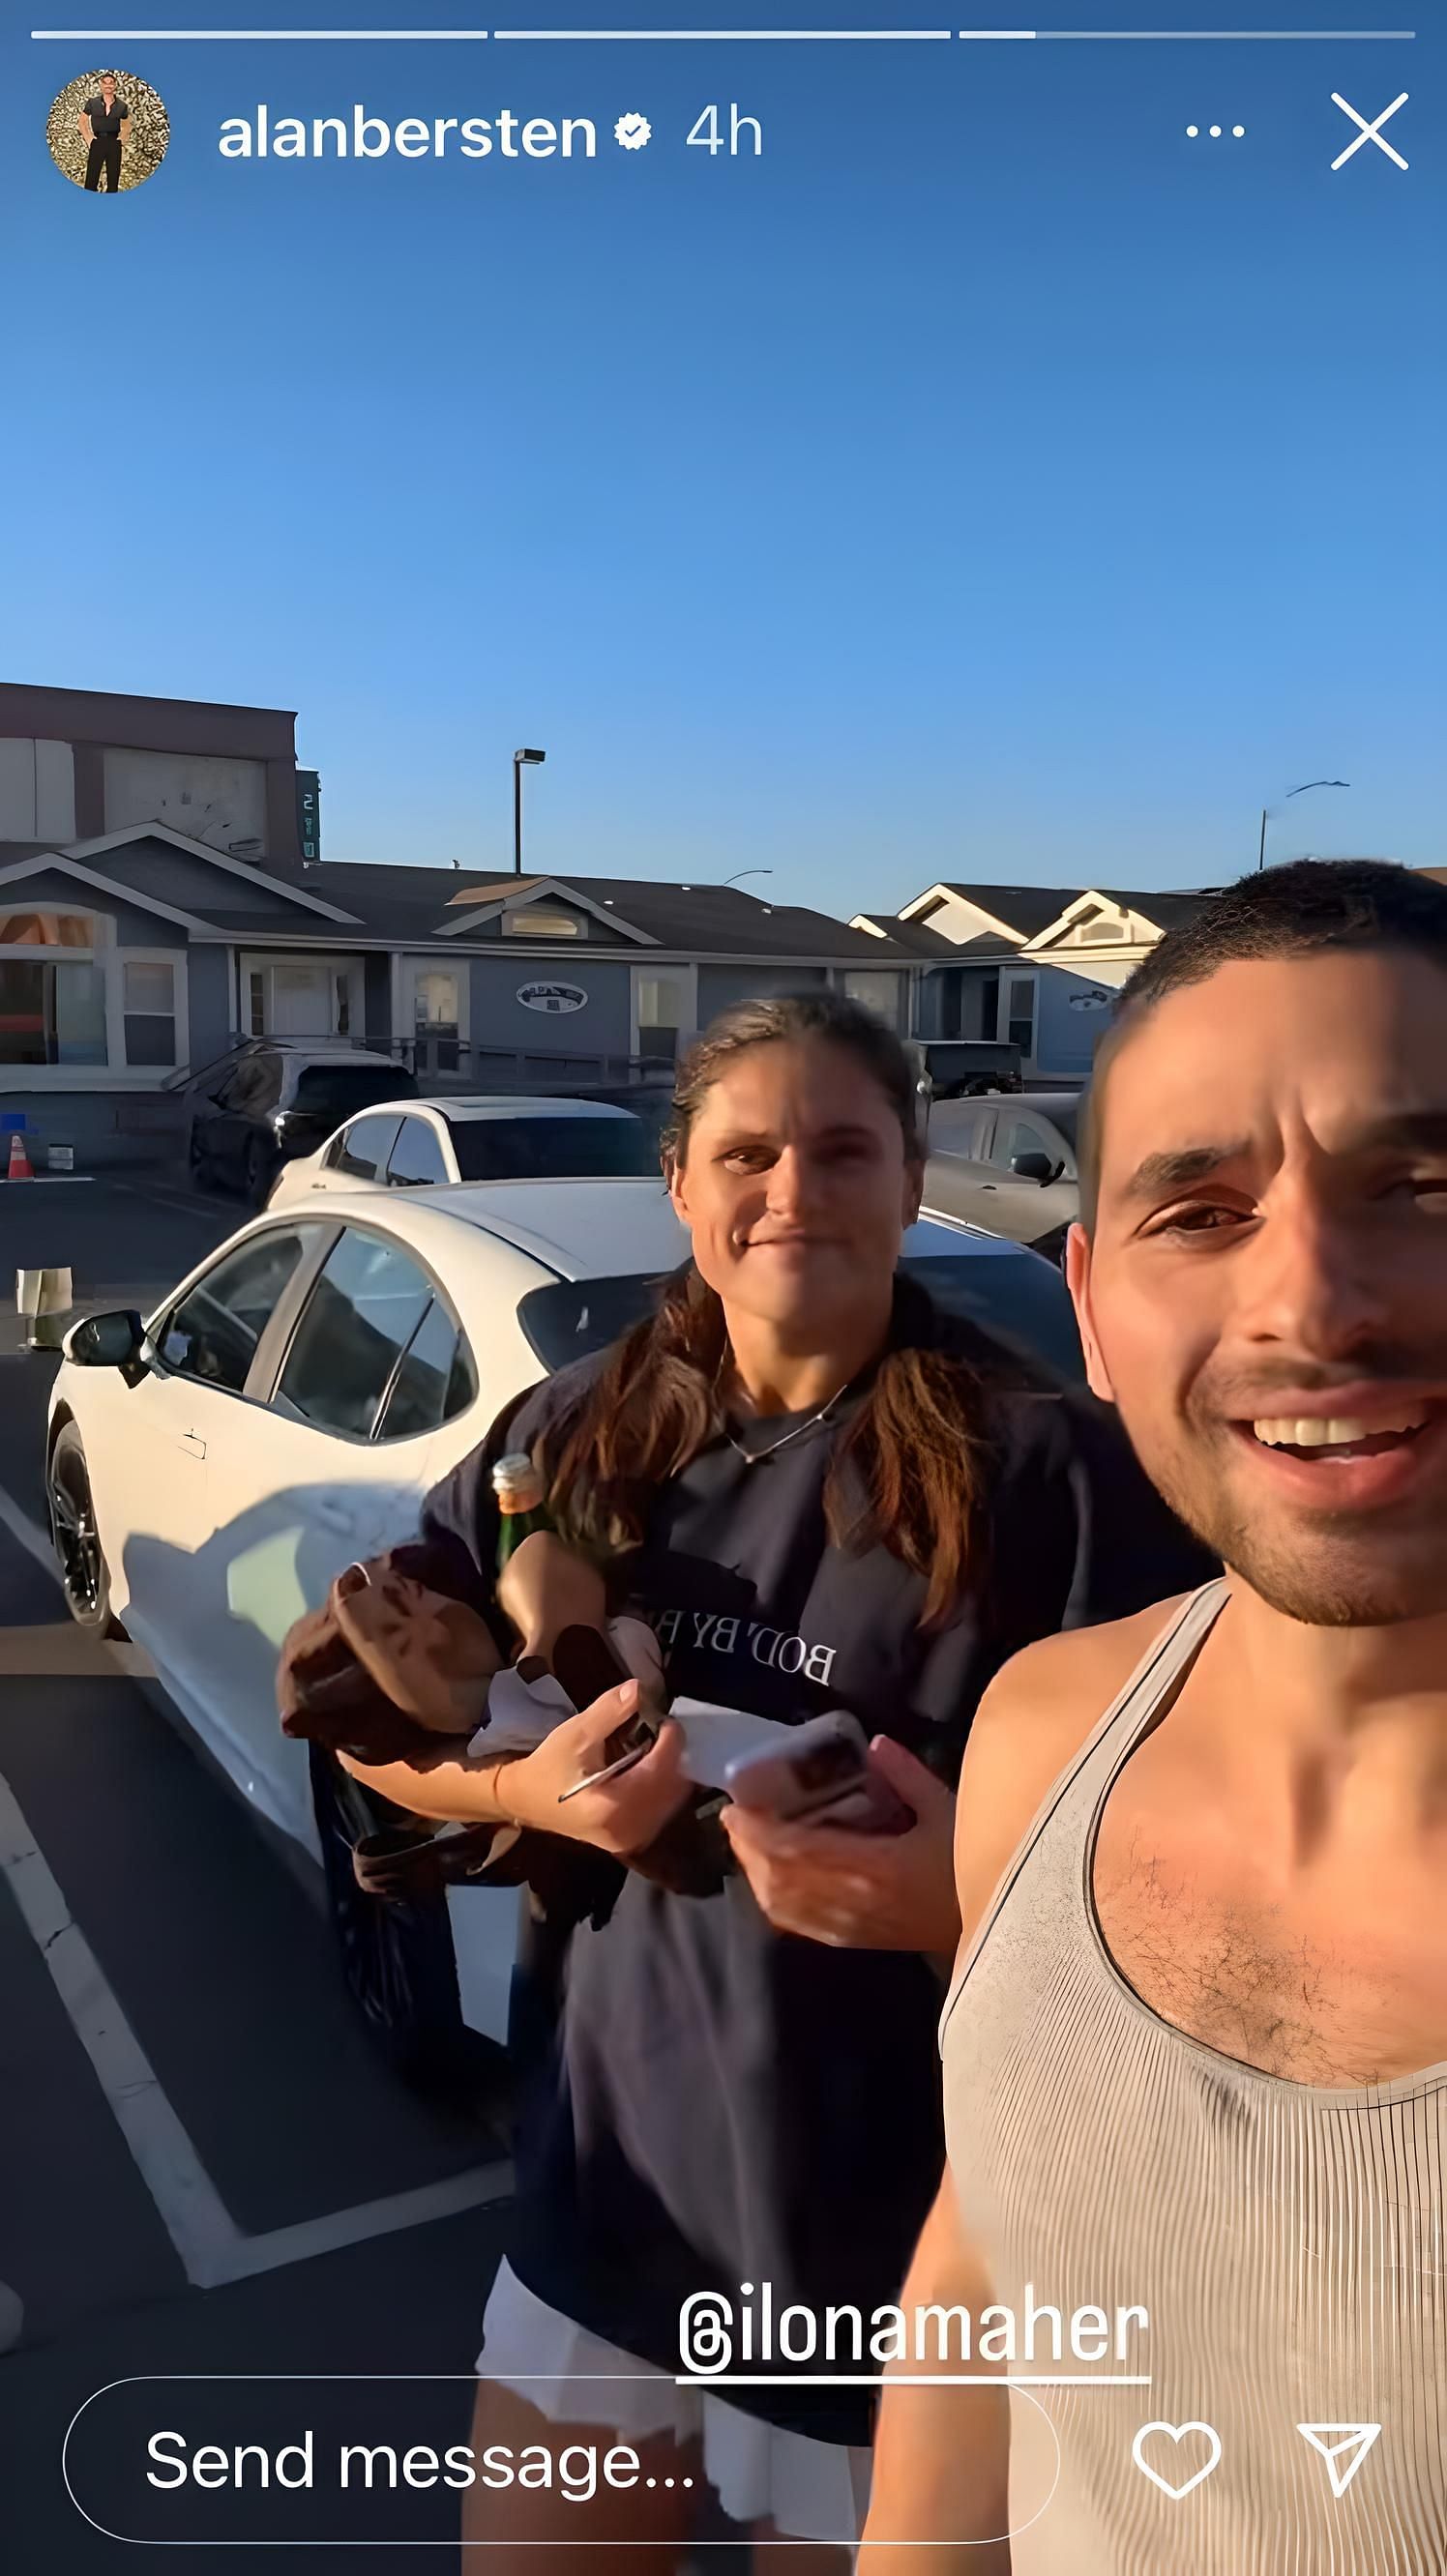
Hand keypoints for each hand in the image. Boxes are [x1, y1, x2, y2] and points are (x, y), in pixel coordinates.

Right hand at [497, 1679, 690, 1856]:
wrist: (525, 1801)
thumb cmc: (548, 1768)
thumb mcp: (576, 1734)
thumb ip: (609, 1711)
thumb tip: (639, 1689)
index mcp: (615, 1807)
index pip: (662, 1768)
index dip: (671, 1738)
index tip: (664, 1717)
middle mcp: (629, 1829)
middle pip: (673, 1785)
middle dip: (672, 1753)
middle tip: (659, 1729)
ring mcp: (632, 1838)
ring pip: (671, 1798)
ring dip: (669, 1769)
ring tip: (653, 1746)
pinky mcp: (631, 1838)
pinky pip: (661, 1809)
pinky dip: (661, 1784)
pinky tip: (647, 1768)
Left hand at [720, 1737, 959, 1955]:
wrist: (992, 1927)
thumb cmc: (970, 1865)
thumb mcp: (948, 1810)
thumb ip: (907, 1774)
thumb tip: (874, 1743)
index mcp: (874, 1867)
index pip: (796, 1851)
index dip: (758, 1830)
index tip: (737, 1804)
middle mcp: (852, 1902)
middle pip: (777, 1879)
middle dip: (747, 1848)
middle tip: (736, 1816)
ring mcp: (849, 1927)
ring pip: (781, 1905)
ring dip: (755, 1873)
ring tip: (748, 1841)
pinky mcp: (851, 1941)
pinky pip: (797, 1923)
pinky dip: (773, 1899)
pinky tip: (770, 1877)